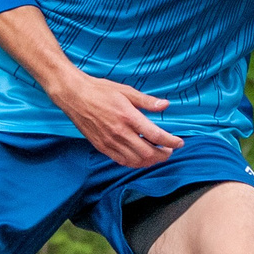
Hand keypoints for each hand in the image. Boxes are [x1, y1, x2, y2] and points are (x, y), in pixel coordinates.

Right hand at [50, 71, 180, 167]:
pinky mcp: (101, 146)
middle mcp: (120, 132)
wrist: (74, 96)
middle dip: (163, 154)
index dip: (171, 141)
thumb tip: (165, 105)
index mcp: (128, 116)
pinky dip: (134, 163)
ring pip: (136, 160)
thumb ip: (147, 101)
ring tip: (157, 155)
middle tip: (169, 150)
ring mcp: (110, 142)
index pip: (156, 135)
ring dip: (150, 161)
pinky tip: (140, 158)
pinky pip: (121, 161)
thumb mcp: (126, 90)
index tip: (179, 142)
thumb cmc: (99, 90)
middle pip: (148, 152)